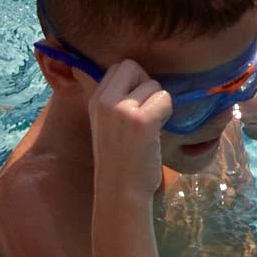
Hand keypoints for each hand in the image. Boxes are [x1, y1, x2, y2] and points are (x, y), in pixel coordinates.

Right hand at [87, 58, 175, 197]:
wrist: (121, 190)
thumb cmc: (118, 157)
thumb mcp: (104, 122)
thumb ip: (110, 97)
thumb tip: (89, 67)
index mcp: (95, 99)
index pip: (118, 67)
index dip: (133, 81)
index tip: (135, 104)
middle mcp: (105, 100)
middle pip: (133, 66)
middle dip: (145, 84)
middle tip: (144, 112)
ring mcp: (122, 109)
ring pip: (153, 84)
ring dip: (157, 103)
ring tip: (149, 127)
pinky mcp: (142, 120)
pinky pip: (164, 99)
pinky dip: (166, 113)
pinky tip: (156, 132)